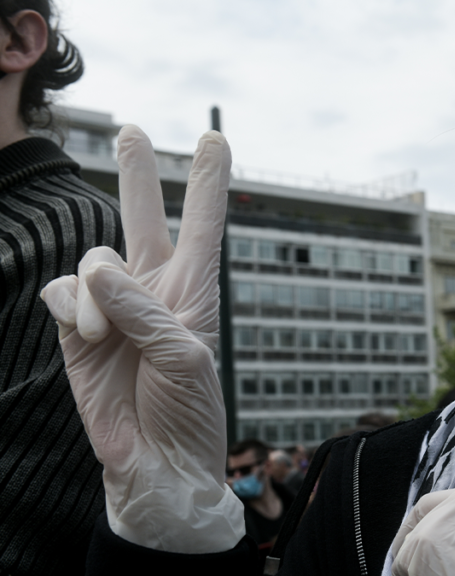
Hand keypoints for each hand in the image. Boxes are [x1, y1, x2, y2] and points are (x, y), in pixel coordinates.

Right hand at [40, 125, 243, 552]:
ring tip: (107, 336)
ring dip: (98, 291)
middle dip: (137, 174)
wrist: (155, 463)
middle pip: (144, 217)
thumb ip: (143, 309)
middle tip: (134, 130)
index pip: (204, 226)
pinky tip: (87, 336)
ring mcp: (111, 306)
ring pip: (94, 256)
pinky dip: (72, 308)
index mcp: (194, 291)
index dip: (208, 183)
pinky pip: (62, 291)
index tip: (215, 138)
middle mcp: (153, 289)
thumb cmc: (188, 411)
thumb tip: (97, 269)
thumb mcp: (185, 356)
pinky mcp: (74, 327)